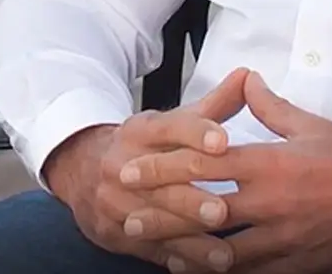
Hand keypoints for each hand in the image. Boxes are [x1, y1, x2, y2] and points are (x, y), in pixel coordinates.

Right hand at [44, 67, 250, 271]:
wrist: (84, 168)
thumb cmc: (142, 144)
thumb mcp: (171, 120)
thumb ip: (213, 105)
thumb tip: (247, 76)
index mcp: (141, 130)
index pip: (171, 128)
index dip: (197, 133)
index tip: (223, 141)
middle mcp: (124, 164)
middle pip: (161, 182)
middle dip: (192, 199)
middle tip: (223, 209)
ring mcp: (116, 202)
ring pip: (155, 222)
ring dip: (190, 239)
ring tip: (223, 253)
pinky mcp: (115, 233)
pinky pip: (149, 250)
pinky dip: (177, 260)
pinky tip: (202, 268)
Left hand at [119, 72, 331, 273]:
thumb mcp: (310, 124)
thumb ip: (270, 105)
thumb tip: (246, 80)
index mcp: (271, 163)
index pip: (205, 164)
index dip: (163, 166)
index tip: (132, 168)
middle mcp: (271, 204)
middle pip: (203, 211)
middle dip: (161, 212)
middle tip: (126, 213)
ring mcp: (282, 240)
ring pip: (221, 252)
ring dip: (183, 250)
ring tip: (153, 249)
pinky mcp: (296, 266)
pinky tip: (198, 271)